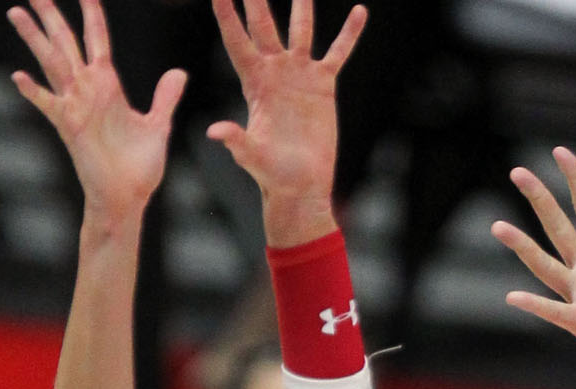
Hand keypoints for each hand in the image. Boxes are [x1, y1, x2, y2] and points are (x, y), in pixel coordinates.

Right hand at [8, 0, 184, 223]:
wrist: (128, 196)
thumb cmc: (139, 165)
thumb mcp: (158, 125)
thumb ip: (165, 97)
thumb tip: (178, 72)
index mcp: (107, 86)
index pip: (97, 42)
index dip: (92, 16)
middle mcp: (87, 91)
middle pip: (66, 43)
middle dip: (52, 16)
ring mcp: (75, 107)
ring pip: (52, 64)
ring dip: (35, 39)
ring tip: (17, 12)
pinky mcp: (70, 127)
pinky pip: (49, 105)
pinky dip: (35, 92)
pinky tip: (19, 76)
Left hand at [207, 0, 366, 245]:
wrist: (301, 184)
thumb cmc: (272, 174)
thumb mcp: (251, 156)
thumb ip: (236, 140)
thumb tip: (215, 132)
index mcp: (253, 83)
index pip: (236, 40)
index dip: (227, 14)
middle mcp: (274, 72)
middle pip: (263, 24)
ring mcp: (299, 76)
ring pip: (300, 30)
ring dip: (301, 6)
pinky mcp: (323, 86)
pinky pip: (338, 53)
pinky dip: (349, 33)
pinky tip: (359, 11)